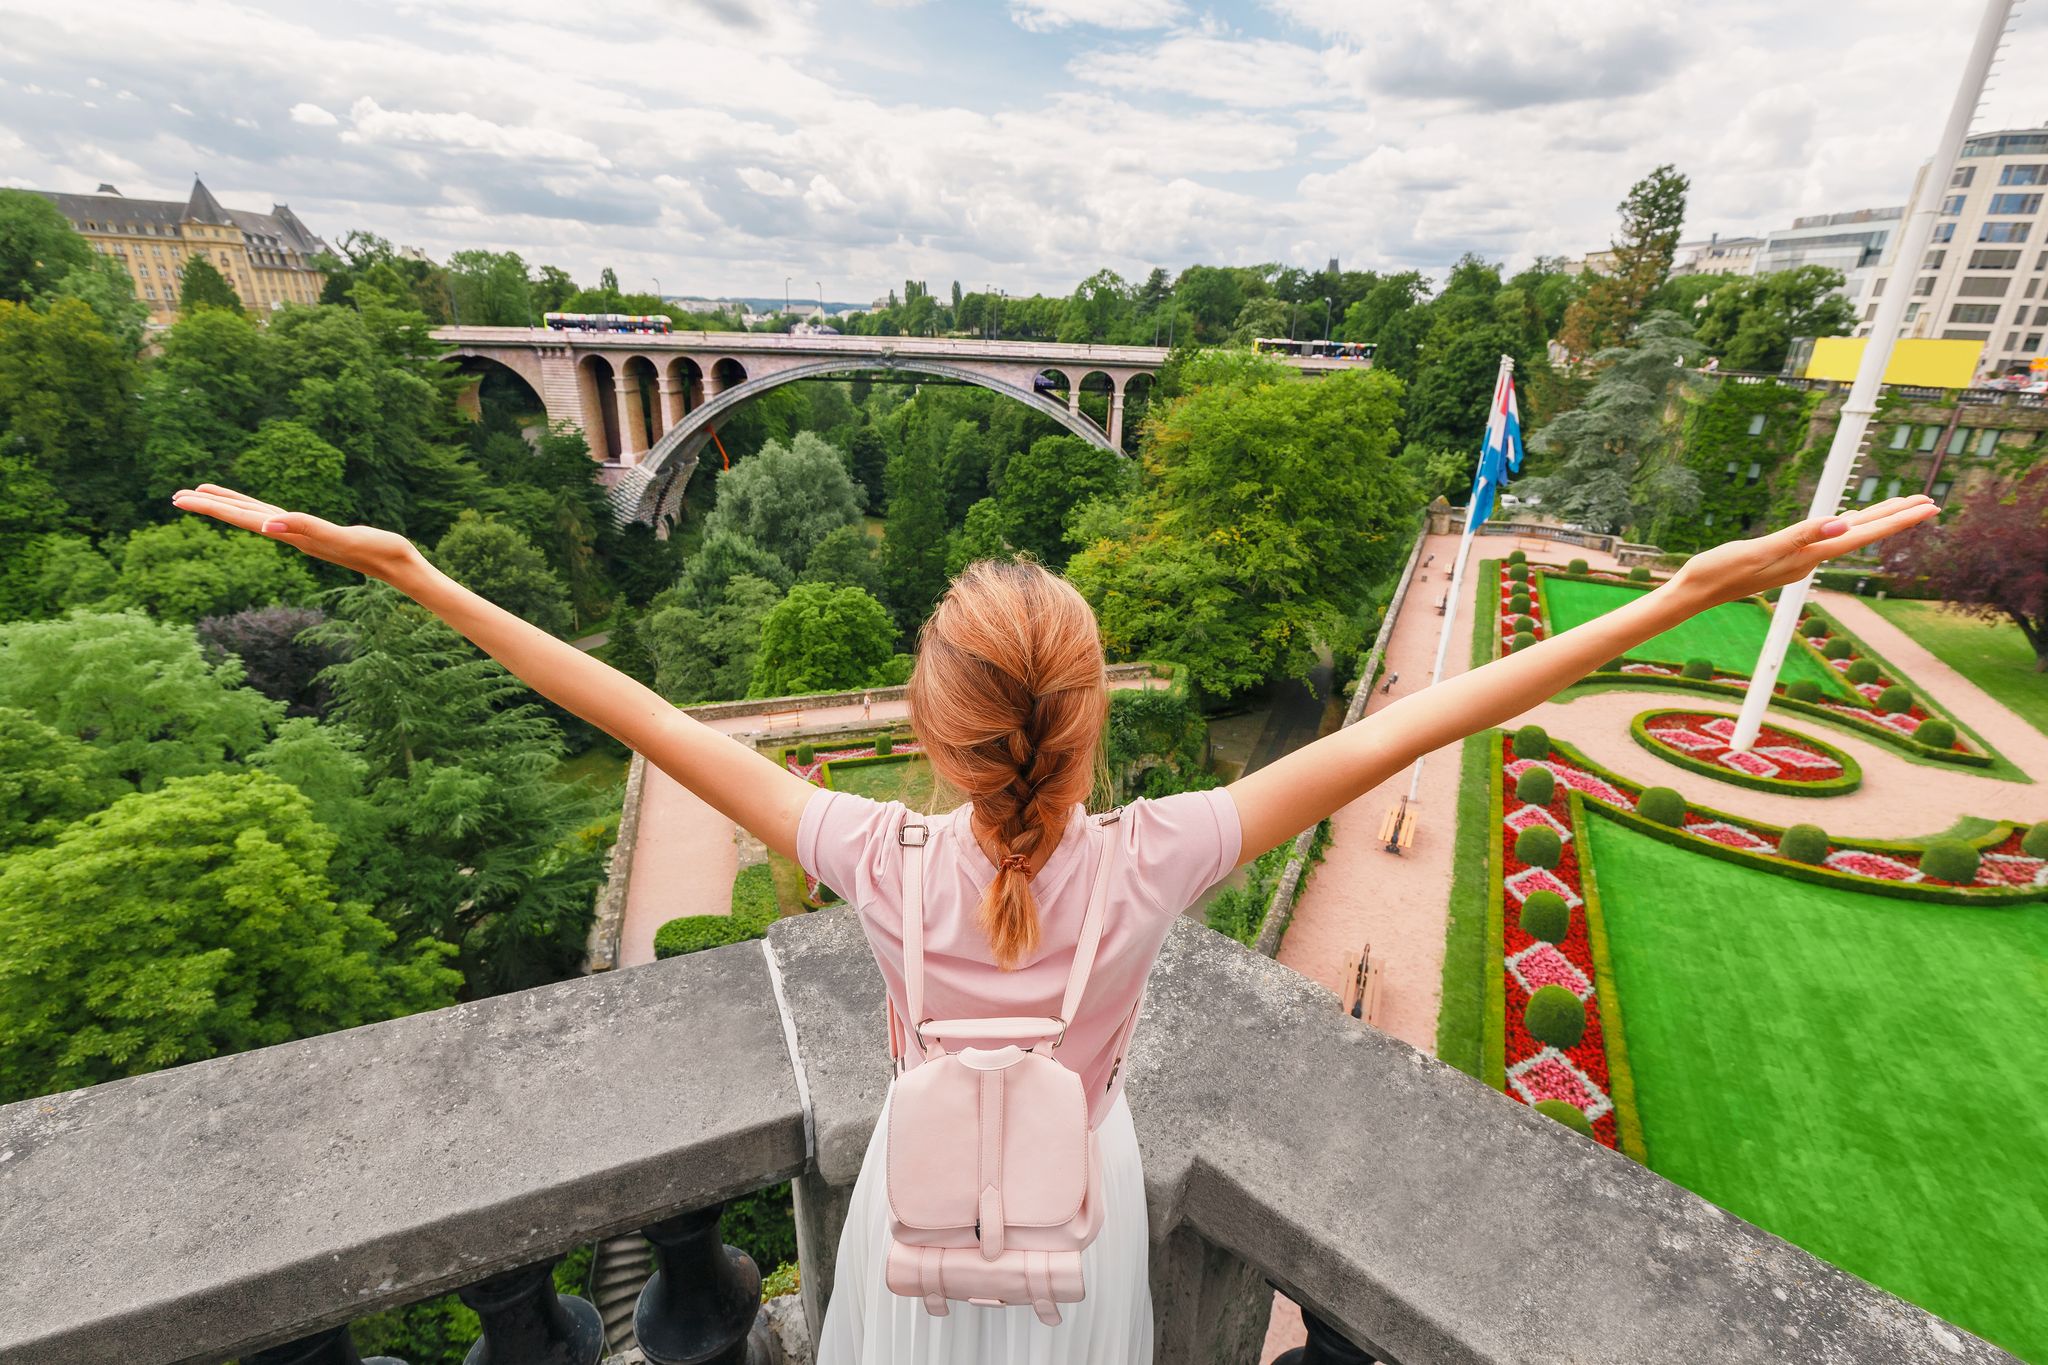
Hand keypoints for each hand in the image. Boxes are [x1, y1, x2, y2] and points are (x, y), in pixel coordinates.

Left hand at [170, 484, 422, 583]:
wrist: (400, 567)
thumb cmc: (378, 551)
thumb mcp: (340, 537)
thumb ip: (305, 528)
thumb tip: (266, 526)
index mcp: (292, 534)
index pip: (244, 518)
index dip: (213, 507)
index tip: (181, 499)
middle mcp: (292, 535)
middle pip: (243, 517)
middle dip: (210, 506)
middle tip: (176, 497)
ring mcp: (304, 535)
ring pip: (258, 517)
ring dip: (231, 507)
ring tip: (205, 497)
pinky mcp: (317, 533)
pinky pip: (278, 518)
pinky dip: (259, 512)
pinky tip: (256, 513)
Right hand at [1668, 495, 1939, 608]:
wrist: (1694, 592)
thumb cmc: (1719, 571)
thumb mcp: (1759, 550)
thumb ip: (1800, 536)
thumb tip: (1841, 524)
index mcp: (1807, 556)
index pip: (1862, 534)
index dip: (1897, 519)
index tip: (1929, 506)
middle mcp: (1808, 560)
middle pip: (1861, 535)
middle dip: (1896, 518)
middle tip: (1929, 503)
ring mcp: (1797, 561)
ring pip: (1846, 536)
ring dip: (1874, 521)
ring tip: (1898, 508)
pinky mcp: (1784, 558)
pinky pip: (1826, 539)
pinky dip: (1846, 526)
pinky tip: (1846, 523)